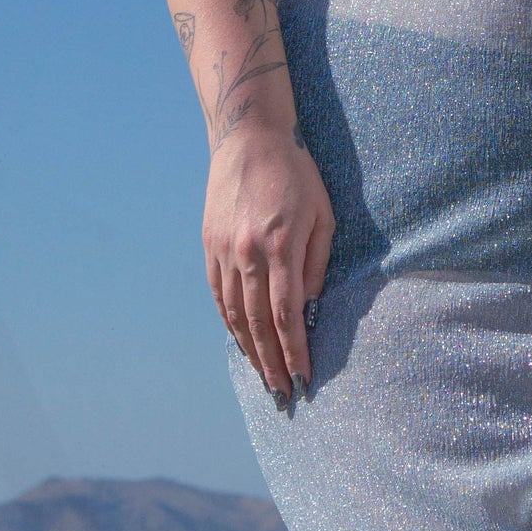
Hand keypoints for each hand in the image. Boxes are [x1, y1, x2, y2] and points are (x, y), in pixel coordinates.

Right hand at [202, 121, 334, 404]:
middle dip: (271, 362)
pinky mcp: (209, 244)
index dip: (294, 351)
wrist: (249, 138)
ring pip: (234, 313)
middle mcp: (247, 252)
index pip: (287, 314)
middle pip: (258, 322)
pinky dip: (229, 323)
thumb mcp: (322, 214)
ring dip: (248, 350)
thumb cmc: (297, 174)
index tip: (303, 378)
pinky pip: (218, 294)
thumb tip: (312, 308)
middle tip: (281, 392)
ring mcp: (223, 250)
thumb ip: (317, 263)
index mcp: (280, 245)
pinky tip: (240, 341)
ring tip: (262, 376)